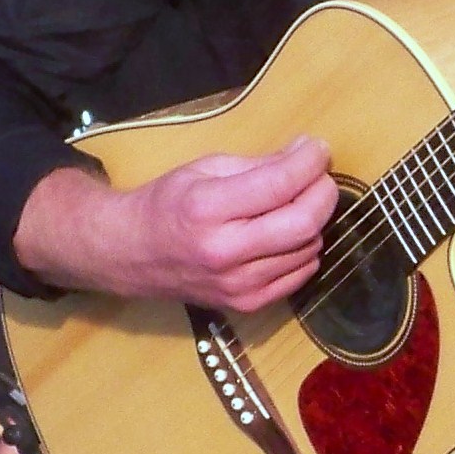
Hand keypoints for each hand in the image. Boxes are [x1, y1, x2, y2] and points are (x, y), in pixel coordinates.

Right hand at [17, 135, 338, 312]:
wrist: (130, 256)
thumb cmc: (167, 204)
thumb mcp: (205, 169)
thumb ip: (259, 165)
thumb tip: (308, 154)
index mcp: (207, 209)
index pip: (279, 184)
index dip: (310, 162)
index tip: (319, 148)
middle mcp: (225, 252)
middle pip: (304, 223)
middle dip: (324, 192)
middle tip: (319, 175)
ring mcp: (238, 286)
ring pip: (309, 248)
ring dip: (314, 219)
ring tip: (297, 202)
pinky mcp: (248, 305)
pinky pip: (302, 273)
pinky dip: (305, 248)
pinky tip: (287, 233)